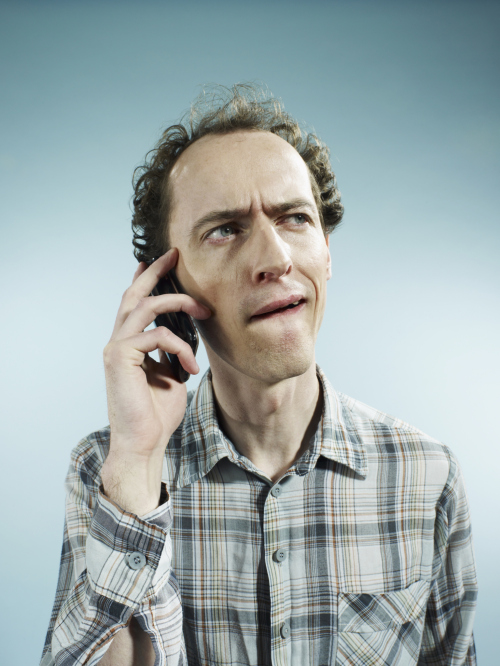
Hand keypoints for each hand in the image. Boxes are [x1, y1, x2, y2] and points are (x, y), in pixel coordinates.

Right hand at [101, 249, 210, 512]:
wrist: (143, 443)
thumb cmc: (157, 413)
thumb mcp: (171, 375)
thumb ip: (173, 352)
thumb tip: (187, 335)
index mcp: (129, 344)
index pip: (136, 304)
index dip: (148, 280)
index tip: (163, 262)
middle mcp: (118, 342)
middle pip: (133, 294)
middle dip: (155, 272)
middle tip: (175, 255)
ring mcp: (116, 348)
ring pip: (145, 306)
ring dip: (179, 302)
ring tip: (204, 310)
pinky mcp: (120, 357)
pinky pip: (156, 335)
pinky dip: (180, 347)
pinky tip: (190, 368)